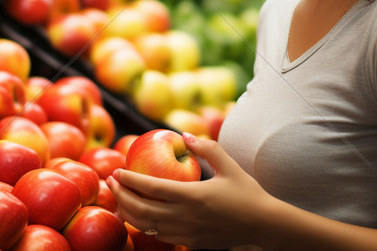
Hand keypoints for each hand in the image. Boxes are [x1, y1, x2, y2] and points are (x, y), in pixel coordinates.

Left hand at [107, 132, 272, 249]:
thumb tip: (184, 136)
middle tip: (112, 182)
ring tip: (120, 197)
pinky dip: (143, 225)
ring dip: (128, 212)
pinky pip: (159, 235)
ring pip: (146, 225)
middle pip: (141, 209)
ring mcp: (186, 232)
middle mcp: (185, 216)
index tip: (116, 171)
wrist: (263, 225)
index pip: (151, 188)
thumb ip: (207, 148)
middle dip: (121, 195)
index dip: (130, 180)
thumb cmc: (247, 192)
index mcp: (193, 195)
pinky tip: (139, 214)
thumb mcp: (230, 166)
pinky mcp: (190, 243)